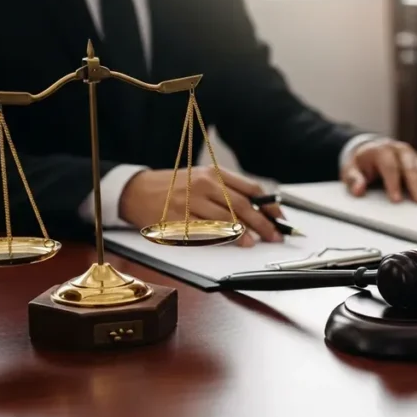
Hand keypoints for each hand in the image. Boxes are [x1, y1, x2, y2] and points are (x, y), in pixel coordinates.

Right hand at [119, 167, 282, 246]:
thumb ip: (228, 191)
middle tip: (274, 236)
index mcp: (214, 173)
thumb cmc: (174, 186)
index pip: (252, 189)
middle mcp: (204, 184)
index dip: (269, 206)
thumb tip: (259, 210)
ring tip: (255, 243)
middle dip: (263, 223)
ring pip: (226, 219)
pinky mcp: (178, 219)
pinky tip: (231, 242)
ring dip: (245, 233)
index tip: (280, 219)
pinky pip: (205, 232)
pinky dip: (222, 238)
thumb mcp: (201, 179)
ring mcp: (190, 202)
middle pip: (243, 206)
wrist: (136, 190)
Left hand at [341, 139, 416, 202]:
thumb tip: (358, 190)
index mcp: (382, 150)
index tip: (395, 200)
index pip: (389, 167)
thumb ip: (353, 179)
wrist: (370, 152)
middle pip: (410, 168)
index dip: (393, 183)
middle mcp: (400, 151)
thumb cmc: (361, 164)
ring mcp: (413, 156)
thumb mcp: (351, 170)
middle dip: (416, 186)